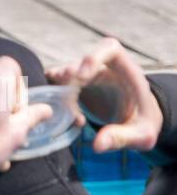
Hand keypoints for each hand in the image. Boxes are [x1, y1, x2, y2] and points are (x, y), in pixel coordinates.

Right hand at [46, 37, 161, 152]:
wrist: (137, 122)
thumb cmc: (143, 124)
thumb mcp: (141, 134)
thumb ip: (123, 137)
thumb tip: (97, 145)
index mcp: (126, 72)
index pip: (109, 49)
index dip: (93, 57)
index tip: (80, 77)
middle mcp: (103, 70)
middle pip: (79, 63)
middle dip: (66, 78)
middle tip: (62, 100)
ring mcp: (86, 79)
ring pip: (62, 75)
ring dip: (57, 92)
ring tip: (66, 114)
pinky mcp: (74, 89)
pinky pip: (55, 86)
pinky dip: (50, 97)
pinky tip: (58, 115)